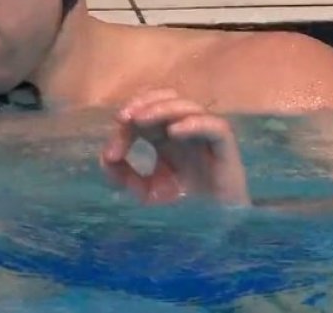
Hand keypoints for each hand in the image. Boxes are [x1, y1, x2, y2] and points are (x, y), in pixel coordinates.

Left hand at [99, 89, 250, 206]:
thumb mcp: (144, 192)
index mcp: (165, 138)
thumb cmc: (183, 212)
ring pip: (189, 107)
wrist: (216, 232)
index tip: (113, 151)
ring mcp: (206, 139)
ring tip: (141, 120)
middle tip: (124, 118)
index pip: (145, 113)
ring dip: (162, 108)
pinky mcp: (226, 151)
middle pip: (166, 99)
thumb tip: (106, 156)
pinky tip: (174, 132)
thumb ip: (123, 175)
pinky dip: (194, 124)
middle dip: (143, 103)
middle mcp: (185, 133)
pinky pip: (215, 127)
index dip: (127, 123)